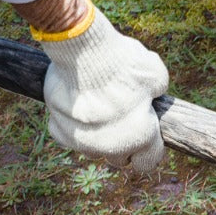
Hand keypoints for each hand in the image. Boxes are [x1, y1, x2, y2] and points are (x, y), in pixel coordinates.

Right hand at [34, 2, 168, 172]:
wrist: (82, 52)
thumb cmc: (123, 62)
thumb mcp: (154, 74)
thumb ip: (156, 92)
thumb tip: (151, 94)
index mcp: (141, 138)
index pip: (147, 162)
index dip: (148, 148)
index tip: (144, 134)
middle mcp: (112, 147)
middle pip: (119, 158)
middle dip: (122, 143)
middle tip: (121, 118)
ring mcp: (84, 143)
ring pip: (93, 149)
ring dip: (96, 136)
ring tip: (97, 109)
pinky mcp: (59, 132)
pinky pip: (67, 137)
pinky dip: (70, 125)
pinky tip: (75, 106)